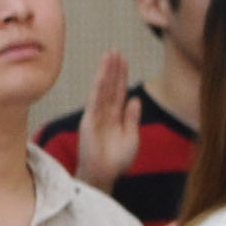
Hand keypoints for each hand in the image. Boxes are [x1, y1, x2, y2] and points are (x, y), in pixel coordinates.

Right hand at [75, 50, 141, 188]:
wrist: (104, 175)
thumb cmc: (116, 161)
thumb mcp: (132, 137)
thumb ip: (132, 118)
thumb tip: (135, 99)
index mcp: (116, 117)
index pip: (119, 91)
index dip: (122, 75)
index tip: (123, 59)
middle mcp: (105, 113)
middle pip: (110, 86)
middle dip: (113, 68)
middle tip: (116, 50)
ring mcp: (96, 115)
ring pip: (103, 89)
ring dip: (106, 71)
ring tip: (110, 54)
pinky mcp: (90, 120)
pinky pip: (95, 99)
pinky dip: (98, 85)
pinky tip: (101, 73)